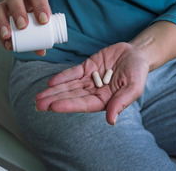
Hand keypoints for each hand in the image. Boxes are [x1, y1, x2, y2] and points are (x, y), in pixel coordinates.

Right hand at [0, 0, 51, 55]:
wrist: (22, 3)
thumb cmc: (35, 11)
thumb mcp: (41, 16)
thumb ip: (43, 32)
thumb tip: (41, 51)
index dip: (40, 7)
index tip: (44, 21)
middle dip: (18, 12)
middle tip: (22, 26)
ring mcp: (5, 4)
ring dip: (2, 22)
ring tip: (7, 35)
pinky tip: (7, 43)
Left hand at [34, 42, 149, 124]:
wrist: (137, 54)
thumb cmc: (138, 73)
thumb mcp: (134, 87)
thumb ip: (121, 102)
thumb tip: (110, 121)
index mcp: (105, 100)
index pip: (83, 104)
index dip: (68, 105)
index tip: (53, 106)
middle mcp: (94, 92)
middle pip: (72, 97)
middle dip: (54, 100)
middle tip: (38, 105)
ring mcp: (89, 80)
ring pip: (69, 87)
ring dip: (54, 91)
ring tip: (38, 97)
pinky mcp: (87, 67)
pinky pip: (72, 73)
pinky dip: (62, 77)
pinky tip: (50, 82)